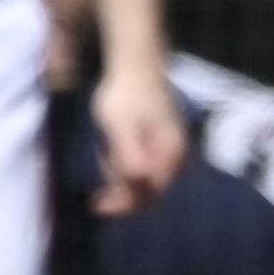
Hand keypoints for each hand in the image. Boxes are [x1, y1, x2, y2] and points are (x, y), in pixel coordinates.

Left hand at [89, 60, 186, 214]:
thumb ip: (129, 154)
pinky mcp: (164, 147)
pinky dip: (125, 167)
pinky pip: (145, 169)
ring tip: (103, 151)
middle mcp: (177, 160)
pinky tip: (111, 150)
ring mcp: (173, 154)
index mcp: (170, 156)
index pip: (150, 195)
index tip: (96, 205)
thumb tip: (138, 181)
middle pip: (149, 192)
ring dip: (120, 177)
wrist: (137, 68)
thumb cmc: (126, 95)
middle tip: (95, 179)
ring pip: (145, 182)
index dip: (123, 205)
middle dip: (120, 190)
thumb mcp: (120, 126)